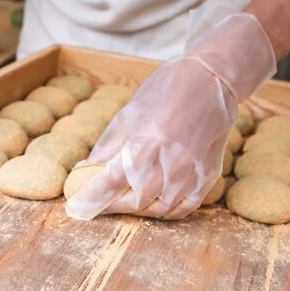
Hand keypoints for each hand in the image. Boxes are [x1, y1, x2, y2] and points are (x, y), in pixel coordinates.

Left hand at [65, 11, 275, 219]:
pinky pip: (185, 207)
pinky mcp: (208, 176)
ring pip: (160, 209)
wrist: (213, 79)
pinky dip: (167, 211)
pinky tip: (155, 203)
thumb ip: (108, 145)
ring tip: (127, 200)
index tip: (76, 207)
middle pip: (134, 202)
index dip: (91, 199)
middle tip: (101, 202)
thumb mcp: (130, 112)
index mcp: (144, 145)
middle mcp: (169, 164)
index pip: (110, 183)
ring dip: (139, 210)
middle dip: (113, 206)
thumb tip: (85, 168)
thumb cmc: (167, 90)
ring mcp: (192, 173)